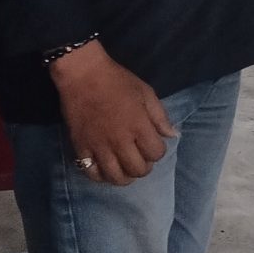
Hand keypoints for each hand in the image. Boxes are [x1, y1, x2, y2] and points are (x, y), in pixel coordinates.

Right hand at [50, 42, 176, 185]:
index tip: (153, 144)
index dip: (158, 151)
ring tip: (125, 169)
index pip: (156, 153)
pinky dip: (100, 176)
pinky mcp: (81, 147)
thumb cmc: (117, 81)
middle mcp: (120, 141)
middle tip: (140, 158)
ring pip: (115, 177)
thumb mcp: (146, 93)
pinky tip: (105, 170)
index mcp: (139, 126)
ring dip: (125, 177)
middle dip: (144, 167)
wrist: (83, 74)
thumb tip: (172, 135)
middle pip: (138, 169)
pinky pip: (91, 173)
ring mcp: (99, 146)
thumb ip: (160, 117)